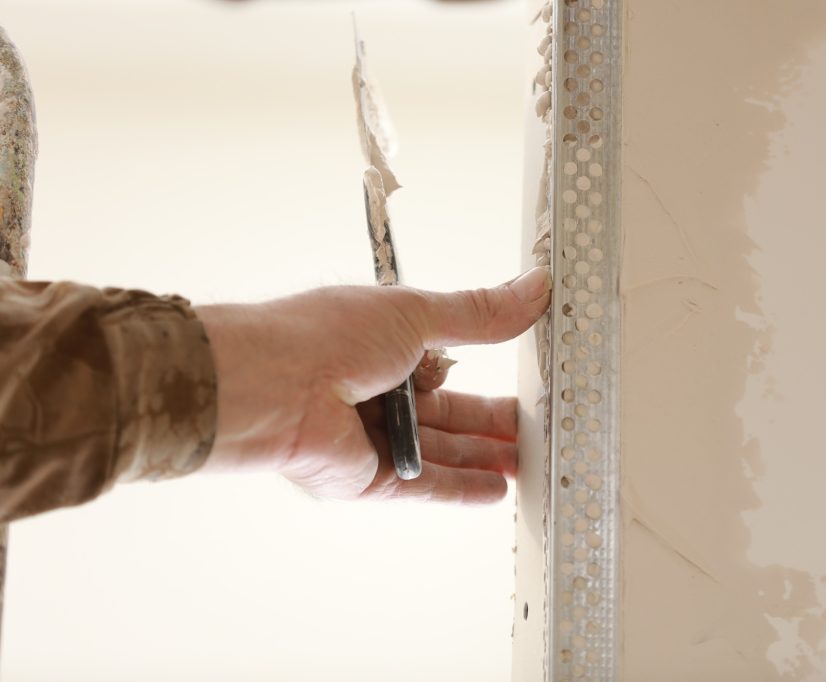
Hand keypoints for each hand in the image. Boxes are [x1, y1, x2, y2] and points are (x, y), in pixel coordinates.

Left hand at [195, 267, 550, 503]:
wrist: (273, 384)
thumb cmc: (327, 335)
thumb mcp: (416, 314)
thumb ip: (477, 314)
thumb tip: (533, 289)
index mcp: (380, 347)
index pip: (442, 367)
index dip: (481, 376)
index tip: (521, 383)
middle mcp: (374, 394)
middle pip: (446, 415)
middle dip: (489, 424)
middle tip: (534, 431)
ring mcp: (370, 439)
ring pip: (440, 453)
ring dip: (482, 457)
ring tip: (526, 463)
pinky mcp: (366, 479)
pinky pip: (423, 486)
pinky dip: (460, 488)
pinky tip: (494, 491)